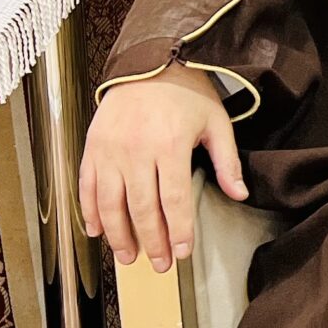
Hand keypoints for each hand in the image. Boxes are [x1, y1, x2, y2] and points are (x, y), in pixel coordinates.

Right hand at [79, 64, 244, 271]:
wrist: (149, 62)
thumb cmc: (187, 93)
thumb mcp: (217, 121)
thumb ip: (227, 161)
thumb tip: (240, 194)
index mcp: (170, 144)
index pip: (174, 199)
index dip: (177, 230)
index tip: (182, 253)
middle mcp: (136, 149)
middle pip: (141, 208)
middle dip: (151, 241)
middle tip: (159, 265)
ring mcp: (110, 150)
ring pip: (110, 203)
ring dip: (118, 235)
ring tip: (129, 257)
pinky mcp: (92, 147)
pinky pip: (87, 187)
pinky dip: (90, 212)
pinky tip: (97, 231)